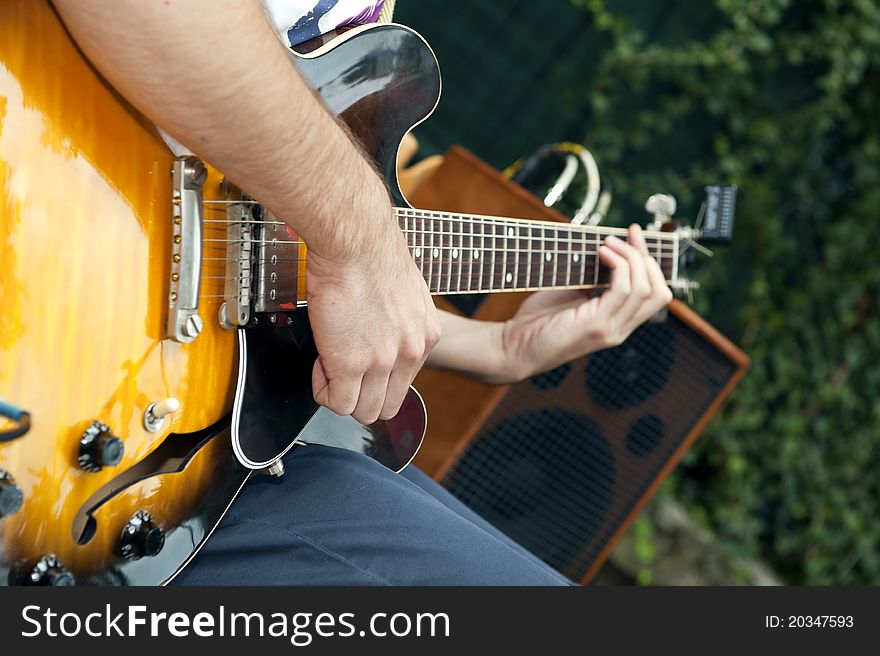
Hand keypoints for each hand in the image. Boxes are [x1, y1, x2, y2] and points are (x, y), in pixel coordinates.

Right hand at [305, 204, 440, 424]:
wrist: (354, 240)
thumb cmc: (370, 252)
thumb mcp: (405, 292)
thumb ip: (400, 320)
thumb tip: (380, 330)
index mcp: (426, 336)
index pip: (405, 383)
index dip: (377, 378)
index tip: (360, 359)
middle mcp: (410, 353)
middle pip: (388, 407)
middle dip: (360, 395)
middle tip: (341, 370)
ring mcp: (382, 361)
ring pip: (363, 411)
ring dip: (340, 394)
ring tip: (328, 364)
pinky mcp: (351, 363)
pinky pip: (337, 402)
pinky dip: (324, 390)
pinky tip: (320, 364)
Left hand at [499, 224, 672, 380]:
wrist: (512, 348)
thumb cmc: (536, 321)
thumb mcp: (571, 294)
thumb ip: (592, 280)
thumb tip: (605, 248)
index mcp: (616, 322)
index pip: (654, 293)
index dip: (648, 261)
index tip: (634, 235)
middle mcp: (619, 329)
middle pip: (659, 292)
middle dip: (646, 257)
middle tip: (626, 235)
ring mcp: (610, 329)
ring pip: (645, 289)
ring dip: (631, 257)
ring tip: (607, 243)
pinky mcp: (596, 326)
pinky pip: (623, 290)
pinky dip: (618, 265)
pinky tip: (601, 253)